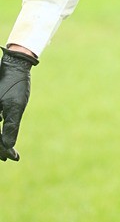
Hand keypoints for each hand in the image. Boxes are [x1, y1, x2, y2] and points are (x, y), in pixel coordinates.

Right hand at [0, 46, 37, 161]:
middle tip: (10, 158)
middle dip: (0, 148)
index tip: (13, 158)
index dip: (2, 150)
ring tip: (8, 153)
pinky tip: (4, 138)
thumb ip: (10, 127)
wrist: (15, 64)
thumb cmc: (15, 83)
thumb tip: (8, 147)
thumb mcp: (15, 106)